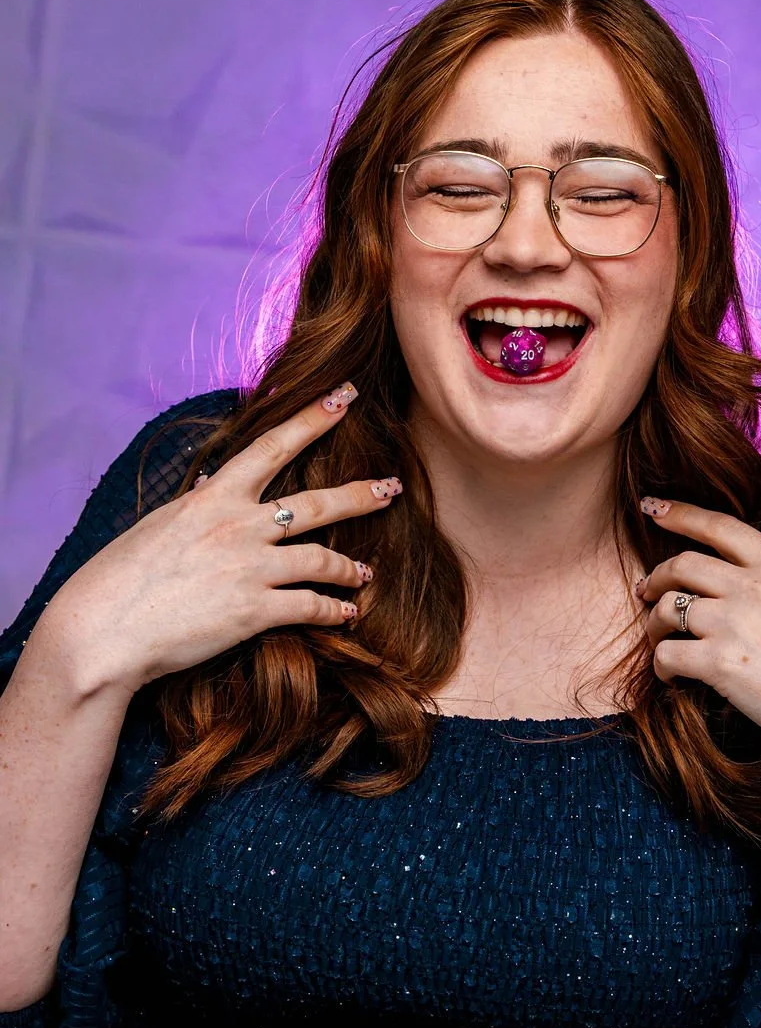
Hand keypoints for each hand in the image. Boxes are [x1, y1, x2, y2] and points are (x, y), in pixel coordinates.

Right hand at [33, 388, 402, 695]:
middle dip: (361, 494)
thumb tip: (213, 484)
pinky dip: (333, 610)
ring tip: (364, 573)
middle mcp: (238, 525)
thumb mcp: (158, 525)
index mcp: (212, 497)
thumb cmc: (118, 579)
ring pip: (322, 559)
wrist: (102, 631)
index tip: (345, 396)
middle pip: (317, 503)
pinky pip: (310, 606)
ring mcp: (249, 567)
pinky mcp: (253, 611)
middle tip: (392, 486)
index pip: (272, 445)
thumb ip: (197, 507)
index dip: (313, 419)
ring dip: (350, 567)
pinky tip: (346, 614)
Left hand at [635, 498, 760, 768]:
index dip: (681, 513)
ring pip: (667, 608)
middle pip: (682, 564)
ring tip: (657, 637)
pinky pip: (667, 655)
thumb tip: (731, 581)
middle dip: (656, 576)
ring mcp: (733, 621)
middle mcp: (753, 586)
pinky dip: (660, 665)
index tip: (653, 506)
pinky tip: (669, 676)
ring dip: (653, 623)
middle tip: (645, 590)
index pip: (719, 526)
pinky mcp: (719, 662)